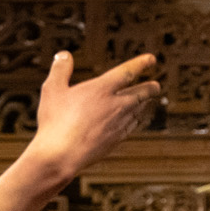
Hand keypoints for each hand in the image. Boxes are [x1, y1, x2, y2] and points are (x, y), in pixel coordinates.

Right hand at [27, 51, 161, 182]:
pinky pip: (131, 126)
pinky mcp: (116, 140)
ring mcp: (118, 125)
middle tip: (156, 85)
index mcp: (101, 90)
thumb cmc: (55, 121)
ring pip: (137, 111)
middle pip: (140, 94)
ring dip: (143, 104)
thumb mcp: (52, 89)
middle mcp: (115, 106)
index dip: (140, 64)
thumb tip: (64, 55)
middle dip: (150, 88)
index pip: (126, 72)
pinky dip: (135, 120)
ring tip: (146, 101)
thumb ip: (60, 70)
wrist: (62, 155)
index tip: (151, 59)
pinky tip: (133, 120)